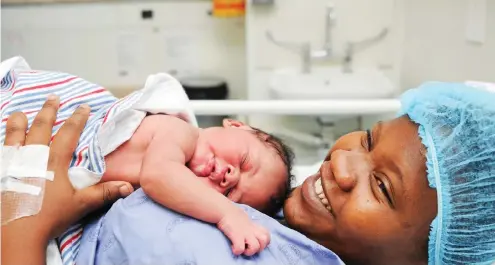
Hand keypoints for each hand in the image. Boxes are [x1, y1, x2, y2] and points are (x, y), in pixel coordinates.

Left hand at [1, 96, 133, 264]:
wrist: (16, 232)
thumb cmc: (48, 216)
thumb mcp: (79, 205)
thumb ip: (103, 193)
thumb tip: (128, 186)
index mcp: (53, 161)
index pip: (68, 133)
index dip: (77, 118)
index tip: (83, 106)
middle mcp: (31, 156)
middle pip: (40, 126)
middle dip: (49, 110)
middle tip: (54, 98)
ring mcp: (12, 162)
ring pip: (14, 134)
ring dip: (18, 121)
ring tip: (19, 113)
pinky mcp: (0, 171)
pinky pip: (1, 150)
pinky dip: (3, 141)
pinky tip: (4, 141)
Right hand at [217, 208, 270, 255]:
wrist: (223, 210)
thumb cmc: (231, 214)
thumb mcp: (243, 218)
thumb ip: (248, 223)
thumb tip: (246, 226)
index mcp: (253, 226)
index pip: (267, 234)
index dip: (264, 241)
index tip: (255, 242)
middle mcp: (251, 229)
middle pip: (265, 240)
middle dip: (259, 247)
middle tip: (249, 247)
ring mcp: (245, 233)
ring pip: (256, 247)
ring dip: (250, 251)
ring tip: (243, 249)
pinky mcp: (236, 235)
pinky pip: (240, 248)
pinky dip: (237, 250)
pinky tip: (233, 247)